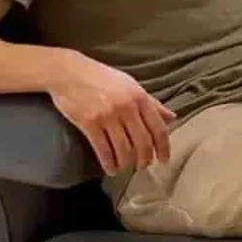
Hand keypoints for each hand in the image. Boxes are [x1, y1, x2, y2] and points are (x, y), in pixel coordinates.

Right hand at [48, 50, 175, 175]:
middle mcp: (127, 107)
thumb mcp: (131, 85)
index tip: (164, 159)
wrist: (70, 72)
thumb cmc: (102, 78)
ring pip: (124, 150)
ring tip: (126, 167)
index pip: (158, 128)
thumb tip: (172, 118)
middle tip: (143, 166)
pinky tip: (111, 168)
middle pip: (143, 143)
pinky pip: (104, 151)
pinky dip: (109, 164)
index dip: (163, 147)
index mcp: (140, 97)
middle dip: (145, 159)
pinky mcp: (89, 124)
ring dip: (127, 164)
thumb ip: (151, 103)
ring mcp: (108, 116)